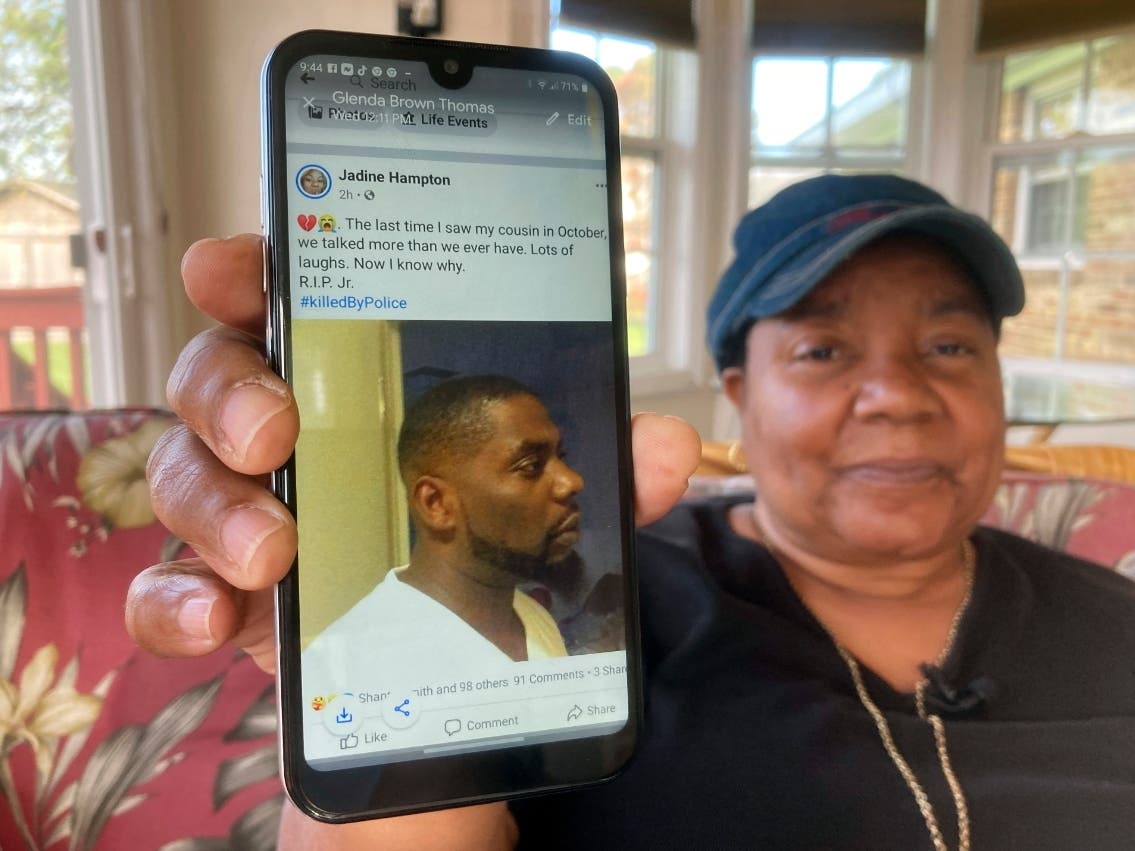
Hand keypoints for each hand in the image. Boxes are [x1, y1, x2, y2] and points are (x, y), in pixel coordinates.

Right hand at [125, 234, 700, 848]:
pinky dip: (177, 599)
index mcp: (353, 387)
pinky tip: (222, 616)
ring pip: (182, 474)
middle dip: (229, 392)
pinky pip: (164, 586)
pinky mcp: (226, 595)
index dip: (248, 275)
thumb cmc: (478, 552)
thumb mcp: (551, 508)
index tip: (232, 269)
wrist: (433, 669)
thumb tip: (665, 447)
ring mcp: (246, 513)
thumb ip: (605, 474)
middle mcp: (285, 435)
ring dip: (215, 504)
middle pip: (214, 376)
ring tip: (277, 552)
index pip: (286, 305)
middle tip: (275, 433)